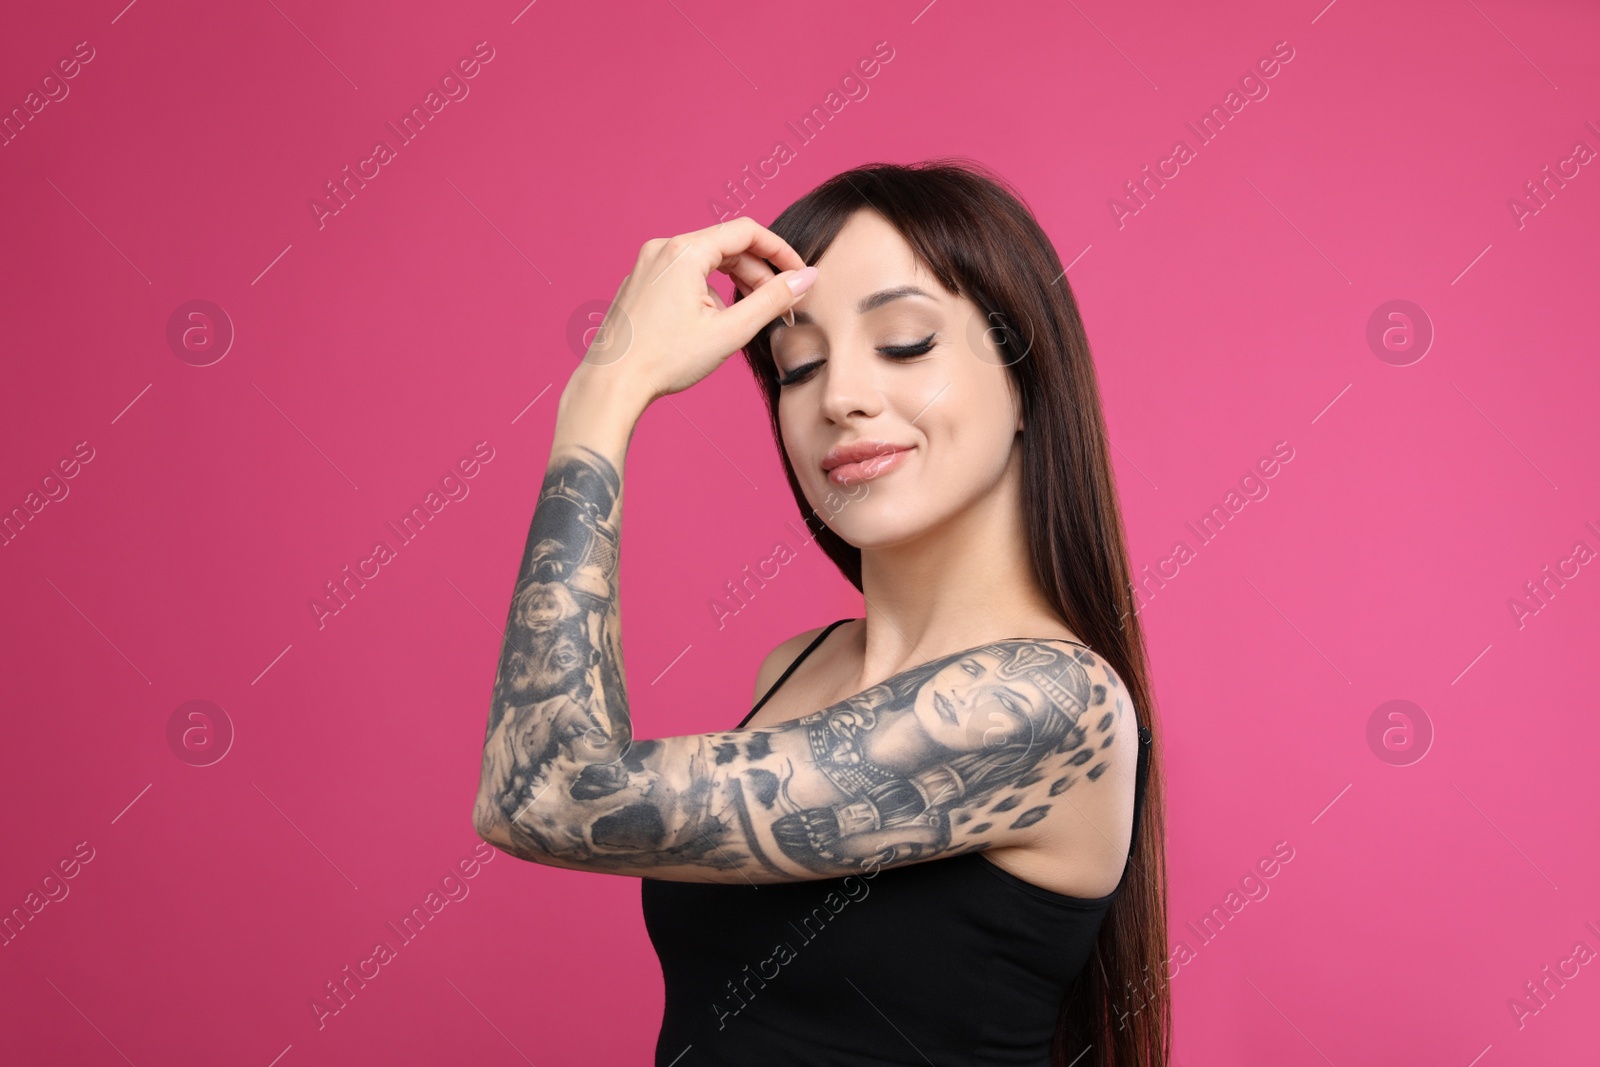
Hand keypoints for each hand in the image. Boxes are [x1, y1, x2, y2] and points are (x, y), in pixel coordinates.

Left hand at [577, 217, 817, 407]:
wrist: (611, 384)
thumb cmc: (664, 359)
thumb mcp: (729, 331)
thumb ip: (771, 301)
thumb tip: (805, 279)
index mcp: (685, 251)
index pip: (747, 232)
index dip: (780, 251)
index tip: (800, 275)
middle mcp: (663, 248)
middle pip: (727, 246)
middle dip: (759, 273)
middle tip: (780, 306)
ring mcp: (648, 264)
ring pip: (706, 261)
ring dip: (735, 284)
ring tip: (748, 318)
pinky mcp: (641, 282)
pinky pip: (685, 274)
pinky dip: (708, 291)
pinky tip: (712, 324)